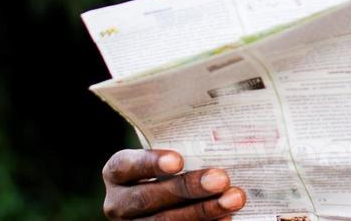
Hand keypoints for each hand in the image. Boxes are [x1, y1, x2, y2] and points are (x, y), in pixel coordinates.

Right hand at [101, 148, 245, 218]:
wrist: (163, 196)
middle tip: (221, 179)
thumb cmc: (169, 166)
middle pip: (147, 198)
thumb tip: (221, 138)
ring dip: (203, 211)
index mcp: (117, 173)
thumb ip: (182, 147)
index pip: (126, 166)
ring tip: (233, 199)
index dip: (151, 163)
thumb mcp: (165, 154)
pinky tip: (226, 217)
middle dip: (187, 188)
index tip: (179, 161)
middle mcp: (118, 203)